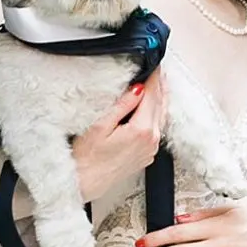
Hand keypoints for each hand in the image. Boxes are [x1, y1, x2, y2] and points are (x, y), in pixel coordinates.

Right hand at [71, 74, 166, 216]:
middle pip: (160, 104)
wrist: (84, 184)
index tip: (155, 62)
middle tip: (158, 67)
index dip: (154, 76)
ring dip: (161, 98)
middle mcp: (151, 141)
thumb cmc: (86, 159)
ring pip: (162, 116)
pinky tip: (152, 106)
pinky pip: (158, 128)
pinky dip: (157, 112)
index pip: (152, 95)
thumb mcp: (100, 126)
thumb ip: (122, 105)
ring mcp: (151, 149)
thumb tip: (138, 88)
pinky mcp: (147, 155)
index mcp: (142, 131)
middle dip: (160, 84)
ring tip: (158, 82)